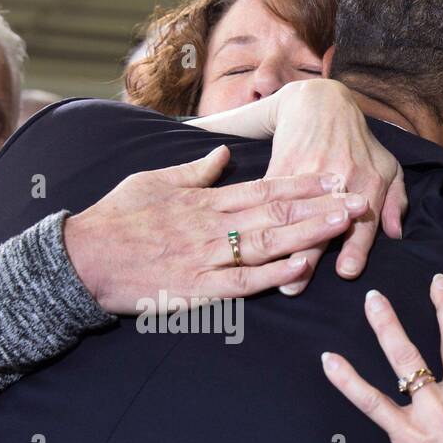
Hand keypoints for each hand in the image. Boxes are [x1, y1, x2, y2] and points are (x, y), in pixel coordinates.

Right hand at [64, 144, 366, 313]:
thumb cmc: (115, 218)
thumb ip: (194, 170)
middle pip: (277, 211)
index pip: (265, 186)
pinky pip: (244, 282)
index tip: (334, 175)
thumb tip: (224, 154)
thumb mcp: (153, 180)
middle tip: (359, 196)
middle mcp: (212, 224)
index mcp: (204, 199)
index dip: (303, 182)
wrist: (82, 258)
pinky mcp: (197, 289)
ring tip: (345, 224)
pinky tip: (304, 267)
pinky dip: (275, 274)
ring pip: (269, 242)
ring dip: (310, 232)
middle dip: (321, 204)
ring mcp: (207, 257)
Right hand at [267, 79, 407, 293]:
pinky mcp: (283, 167)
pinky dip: (263, 222)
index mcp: (369, 183)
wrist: (323, 104)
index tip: (347, 272)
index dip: (356, 249)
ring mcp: (310, 172)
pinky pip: (273, 198)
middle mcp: (341, 178)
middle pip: (323, 224)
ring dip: (280, 248)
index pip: (363, 223)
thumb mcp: (388, 168)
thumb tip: (397, 235)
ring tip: (271, 274)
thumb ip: (394, 203)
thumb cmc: (360, 143)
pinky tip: (253, 243)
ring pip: (294, 216)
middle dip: (309, 257)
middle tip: (295, 287)